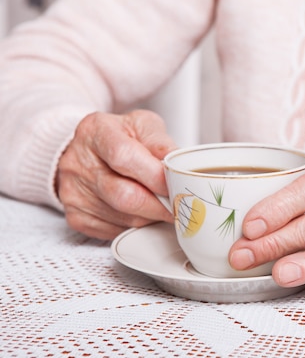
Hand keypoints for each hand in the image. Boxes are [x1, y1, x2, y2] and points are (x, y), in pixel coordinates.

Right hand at [56, 110, 176, 239]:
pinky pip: (115, 231)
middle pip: (124, 195)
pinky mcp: (76, 216)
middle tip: (179, 204)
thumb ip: (161, 143)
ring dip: (151, 216)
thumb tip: (179, 166)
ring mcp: (73, 192)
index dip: (154, 175)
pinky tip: (142, 212)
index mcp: (95, 131)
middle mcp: (78, 162)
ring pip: (124, 217)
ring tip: (162, 205)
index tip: (176, 184)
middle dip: (159, 204)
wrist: (88, 150)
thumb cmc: (120, 136)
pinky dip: (136, 225)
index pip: (124, 156)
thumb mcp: (143, 126)